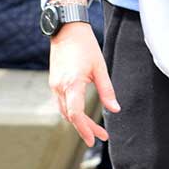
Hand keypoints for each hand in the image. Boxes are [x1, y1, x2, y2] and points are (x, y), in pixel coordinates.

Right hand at [49, 22, 117, 144]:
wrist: (66, 29)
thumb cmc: (85, 45)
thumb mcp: (100, 67)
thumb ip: (107, 90)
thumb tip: (114, 109)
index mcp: (72, 83)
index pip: (76, 114)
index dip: (85, 129)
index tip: (94, 139)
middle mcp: (60, 86)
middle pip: (71, 116)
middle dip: (85, 128)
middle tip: (101, 136)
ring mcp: (55, 85)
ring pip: (65, 111)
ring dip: (78, 122)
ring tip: (94, 129)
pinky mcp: (54, 82)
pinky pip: (61, 103)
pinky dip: (71, 112)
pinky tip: (82, 115)